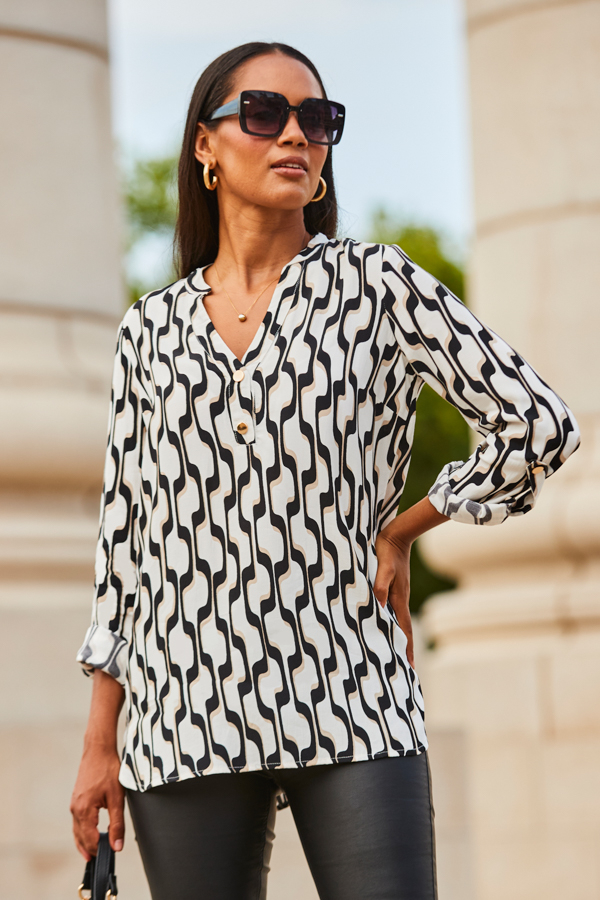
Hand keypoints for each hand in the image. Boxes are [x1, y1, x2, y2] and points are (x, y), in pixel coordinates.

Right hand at [70, 742, 124, 860]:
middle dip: (89, 849)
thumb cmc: (108, 769)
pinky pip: (77, 821)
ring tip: (91, 853)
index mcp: (84, 810)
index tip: (109, 856)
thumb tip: (117, 845)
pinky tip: (89, 832)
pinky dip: (82, 831)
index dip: (99, 849)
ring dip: (84, 842)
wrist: (98, 749)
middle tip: (98, 859)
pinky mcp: (77, 799)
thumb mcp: (117, 797)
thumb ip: (117, 823)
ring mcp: (74, 803)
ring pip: (77, 830)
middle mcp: (76, 809)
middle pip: (81, 837)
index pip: (90, 839)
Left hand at [373, 529, 413, 666]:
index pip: (404, 630)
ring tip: (393, 652)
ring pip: (397, 621)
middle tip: (403, 668)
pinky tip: (382, 624)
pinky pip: (390, 610)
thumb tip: (379, 605)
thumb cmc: (388, 550)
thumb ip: (381, 585)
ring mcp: (397, 594)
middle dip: (404, 649)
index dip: (407, 649)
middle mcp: (399, 600)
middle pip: (403, 630)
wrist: (397, 534)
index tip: (410, 668)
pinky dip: (389, 622)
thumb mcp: (383, 567)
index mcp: (399, 599)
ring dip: (397, 637)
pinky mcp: (392, 587)